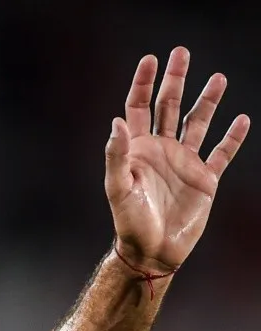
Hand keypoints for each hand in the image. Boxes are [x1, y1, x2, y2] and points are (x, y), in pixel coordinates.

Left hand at [105, 47, 248, 271]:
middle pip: (169, 106)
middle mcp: (161, 150)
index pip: (139, 107)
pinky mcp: (205, 179)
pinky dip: (232, 137)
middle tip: (182, 52)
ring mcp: (184, 163)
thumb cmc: (129, 222)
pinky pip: (222, 153)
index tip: (151, 59)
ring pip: (198, 123)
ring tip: (218, 77)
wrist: (152, 251)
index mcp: (138, 150)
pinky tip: (241, 118)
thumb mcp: (117, 188)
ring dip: (207, 101)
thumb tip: (116, 122)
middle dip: (175, 80)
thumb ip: (116, 156)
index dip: (144, 83)